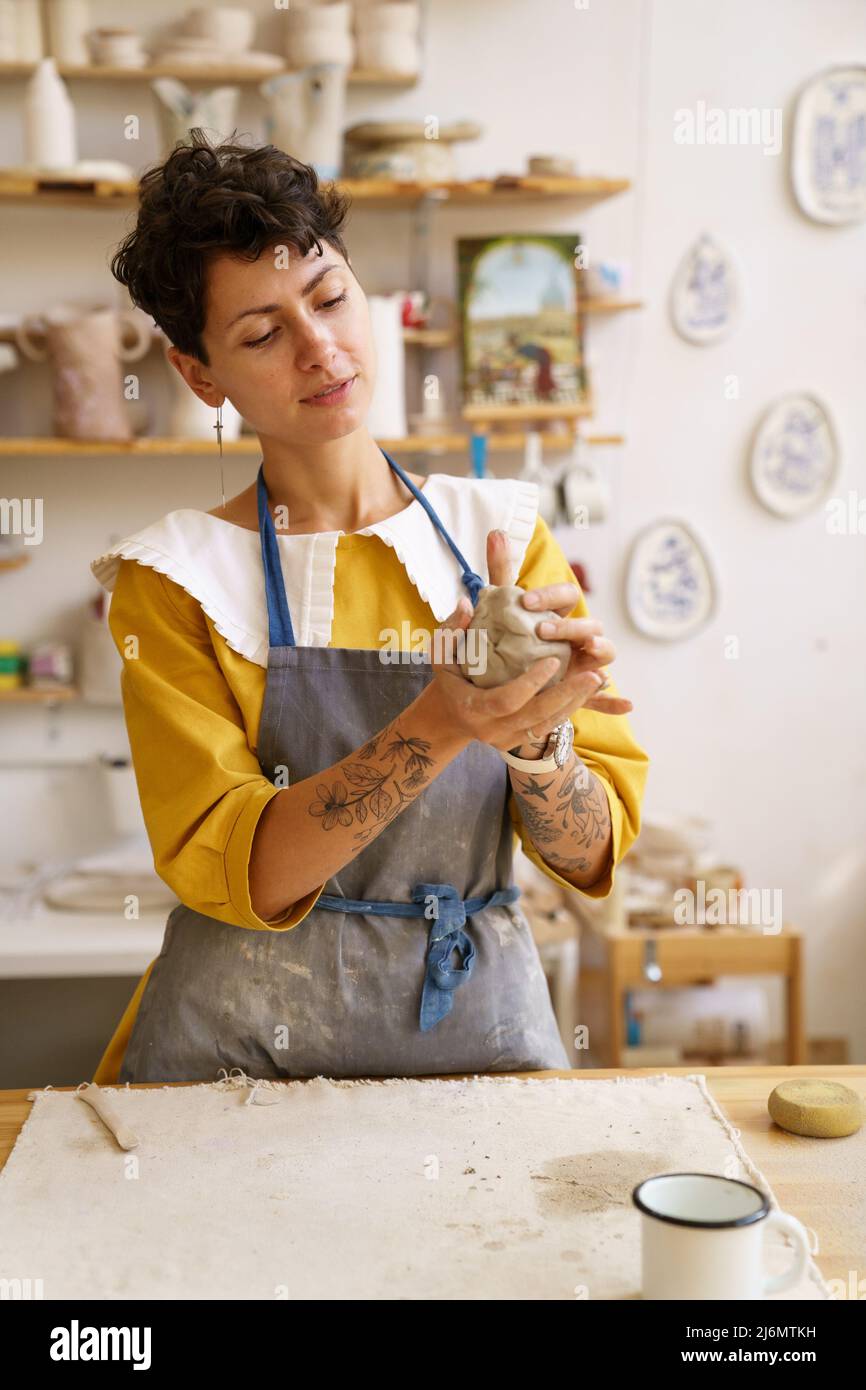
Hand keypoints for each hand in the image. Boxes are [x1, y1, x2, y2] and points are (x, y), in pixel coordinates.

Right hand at [428, 529, 631, 753]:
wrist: (449, 717)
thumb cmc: (449, 678)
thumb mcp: (442, 653)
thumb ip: (451, 629)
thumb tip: (465, 604)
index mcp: (473, 708)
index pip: (506, 700)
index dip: (530, 683)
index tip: (551, 660)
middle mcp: (492, 730)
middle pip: (536, 717)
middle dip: (566, 695)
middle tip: (593, 674)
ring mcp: (507, 739)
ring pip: (548, 725)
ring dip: (575, 702)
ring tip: (598, 679)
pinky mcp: (519, 742)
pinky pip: (550, 728)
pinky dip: (570, 709)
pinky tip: (588, 691)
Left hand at [486, 527, 632, 738]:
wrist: (502, 679)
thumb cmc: (506, 637)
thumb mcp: (499, 607)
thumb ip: (500, 571)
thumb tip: (495, 532)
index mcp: (560, 612)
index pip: (567, 594)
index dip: (551, 595)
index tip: (525, 599)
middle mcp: (576, 635)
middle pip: (591, 623)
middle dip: (573, 624)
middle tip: (543, 629)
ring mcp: (582, 662)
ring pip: (604, 653)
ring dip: (602, 649)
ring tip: (590, 649)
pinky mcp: (579, 690)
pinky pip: (600, 698)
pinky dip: (615, 701)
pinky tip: (627, 705)